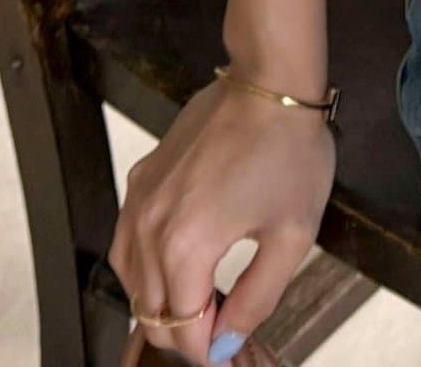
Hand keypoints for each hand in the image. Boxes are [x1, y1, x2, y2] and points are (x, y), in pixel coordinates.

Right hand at [109, 72, 335, 363]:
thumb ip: (257, 298)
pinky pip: (128, 241)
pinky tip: (178, 261)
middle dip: (185, 329)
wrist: (271, 81)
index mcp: (185, 248)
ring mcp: (138, 201)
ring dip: (162, 300)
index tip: (228, 345)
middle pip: (149, 310)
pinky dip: (146, 265)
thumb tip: (224, 339)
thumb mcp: (292, 235)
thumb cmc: (289, 150)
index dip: (206, 348)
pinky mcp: (140, 179)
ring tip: (203, 297)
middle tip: (222, 323)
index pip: (181, 329)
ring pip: (131, 280)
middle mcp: (148, 228)